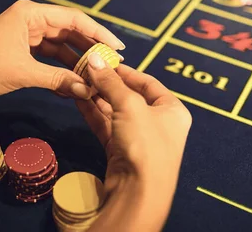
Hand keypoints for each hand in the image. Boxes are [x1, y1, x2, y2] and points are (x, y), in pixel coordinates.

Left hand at [0, 0, 123, 98]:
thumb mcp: (23, 73)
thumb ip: (57, 79)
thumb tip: (87, 89)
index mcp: (31, 14)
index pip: (74, 20)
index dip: (99, 33)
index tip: (118, 47)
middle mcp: (31, 19)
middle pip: (69, 32)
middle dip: (90, 49)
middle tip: (112, 65)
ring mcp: (26, 33)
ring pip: (60, 46)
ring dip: (76, 62)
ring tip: (96, 78)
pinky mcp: (22, 48)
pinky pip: (48, 56)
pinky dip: (60, 69)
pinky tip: (73, 84)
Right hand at [77, 55, 191, 225]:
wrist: (139, 192)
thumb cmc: (145, 144)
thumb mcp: (129, 105)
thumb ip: (110, 82)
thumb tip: (94, 59)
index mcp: (172, 110)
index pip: (148, 83)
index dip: (126, 72)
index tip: (105, 62)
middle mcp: (158, 123)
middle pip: (130, 96)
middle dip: (108, 84)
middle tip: (87, 71)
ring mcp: (139, 139)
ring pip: (115, 112)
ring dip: (97, 98)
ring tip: (79, 82)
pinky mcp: (121, 151)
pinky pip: (106, 126)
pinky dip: (93, 113)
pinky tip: (78, 99)